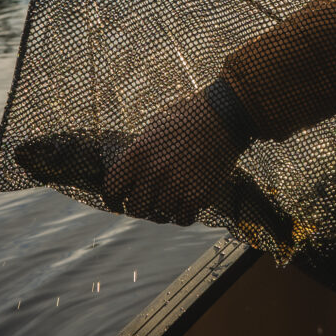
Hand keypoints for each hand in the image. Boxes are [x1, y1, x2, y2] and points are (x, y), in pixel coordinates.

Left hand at [104, 94, 240, 225]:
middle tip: (150, 200)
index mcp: (138, 154)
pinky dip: (184, 214)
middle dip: (141, 206)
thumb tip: (130, 173)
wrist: (222, 117)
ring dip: (165, 209)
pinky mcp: (197, 196)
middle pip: (136, 208)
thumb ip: (141, 152)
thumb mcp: (154, 128)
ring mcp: (176, 186)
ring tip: (172, 198)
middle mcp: (153, 173)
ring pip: (160, 215)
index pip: (112, 188)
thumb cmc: (187, 117)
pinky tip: (187, 203)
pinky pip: (183, 218)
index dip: (114, 197)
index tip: (119, 200)